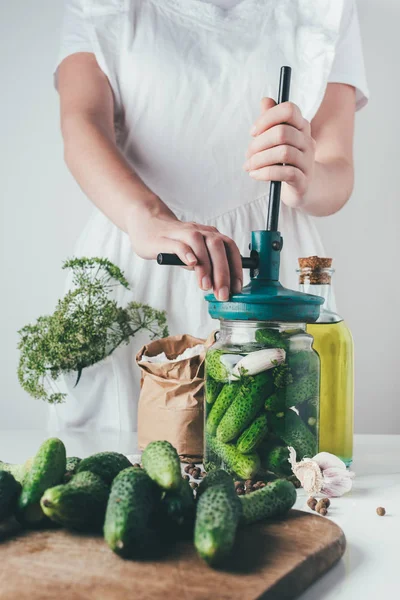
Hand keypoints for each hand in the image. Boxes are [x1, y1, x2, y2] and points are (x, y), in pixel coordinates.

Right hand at [126, 201, 242, 299]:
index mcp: (211, 235)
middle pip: (218, 247)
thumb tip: (219, 286)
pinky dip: (187, 253)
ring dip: (206, 267)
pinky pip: (179, 244)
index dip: (236, 268)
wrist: (148, 225)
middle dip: (223, 273)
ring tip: (206, 286)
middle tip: (222, 294)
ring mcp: (183, 233)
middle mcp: (200, 231)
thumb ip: (207, 266)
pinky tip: (191, 264)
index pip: (230, 249)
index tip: (237, 288)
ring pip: (200, 244)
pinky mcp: (166, 238)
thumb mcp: (195, 254)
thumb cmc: (175, 242)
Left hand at [244, 98, 315, 207]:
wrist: (305, 188)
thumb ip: (272, 121)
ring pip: (284, 152)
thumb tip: (265, 100)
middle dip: (259, 143)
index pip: (289, 110)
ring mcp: (308, 161)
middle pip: (282, 133)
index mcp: (301, 127)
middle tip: (248, 155)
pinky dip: (266, 173)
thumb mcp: (278, 140)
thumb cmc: (286, 161)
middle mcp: (308, 141)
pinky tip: (255, 175)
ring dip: (260, 159)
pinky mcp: (304, 180)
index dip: (268, 117)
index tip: (253, 132)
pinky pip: (286, 173)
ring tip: (249, 166)